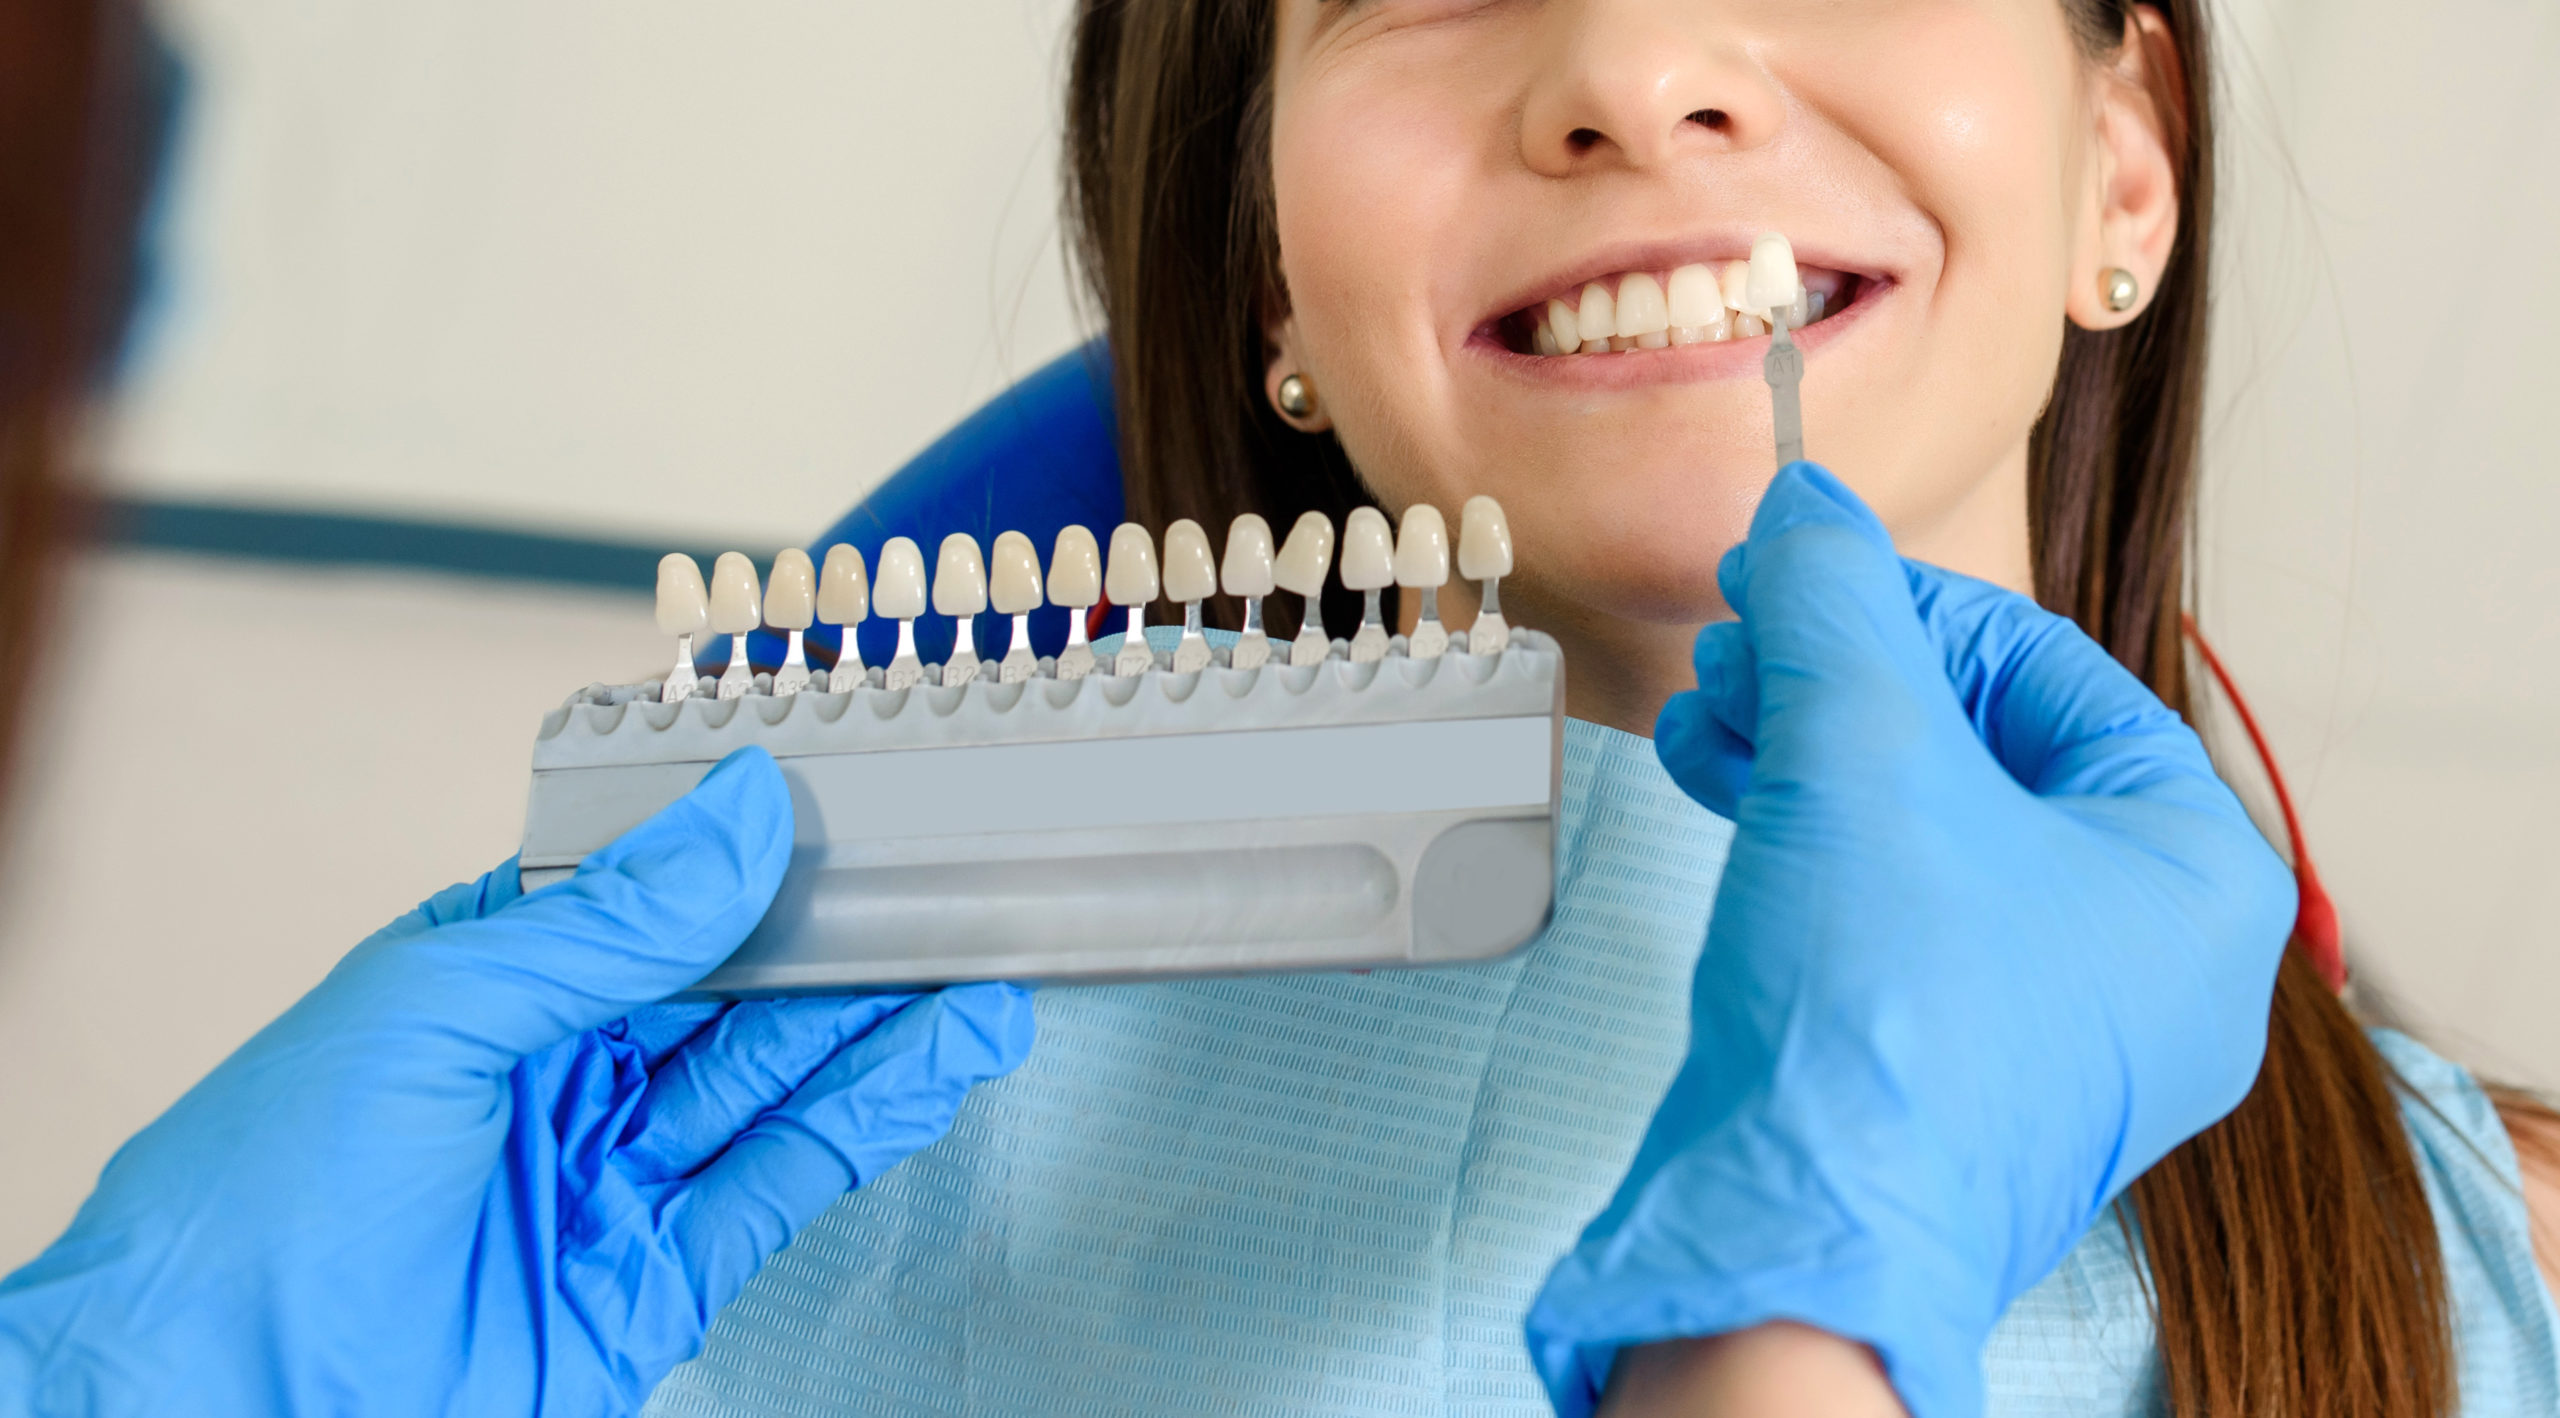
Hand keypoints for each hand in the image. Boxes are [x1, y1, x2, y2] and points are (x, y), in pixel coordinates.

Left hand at [0, 747, 1033, 1416]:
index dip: (749, 858)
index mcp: (488, 988)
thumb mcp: (437, 1012)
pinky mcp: (652, 1282)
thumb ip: (610, 923)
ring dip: (880, 1029)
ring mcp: (608, 1182)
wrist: (219, 1404)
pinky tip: (934, 1065)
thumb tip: (738, 815)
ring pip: (772, 1086)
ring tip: (982, 967)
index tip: (846, 807)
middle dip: (839, 942)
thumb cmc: (263, 1199)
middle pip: (729, 993)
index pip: (649, 899)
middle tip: (946, 886)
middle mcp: (556, 1079)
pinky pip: (779, 1185)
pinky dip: (866, 1124)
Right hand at [1525, 466, 2292, 1417]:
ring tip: (1709, 712)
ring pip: (1924, 832)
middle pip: (1979, 748)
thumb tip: (1806, 508)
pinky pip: (1894, 913)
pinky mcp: (1952, 1069)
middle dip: (1839, 681)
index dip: (1902, 601)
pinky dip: (1808, 841)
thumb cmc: (1879, 1020)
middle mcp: (2149, 956)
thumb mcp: (1859, 757)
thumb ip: (1836, 605)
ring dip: (1807, 750)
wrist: (1797, 1246)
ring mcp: (2052, 1026)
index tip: (1791, 570)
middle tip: (1742, 640)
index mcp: (2194, 873)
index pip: (2047, 669)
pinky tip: (1718, 787)